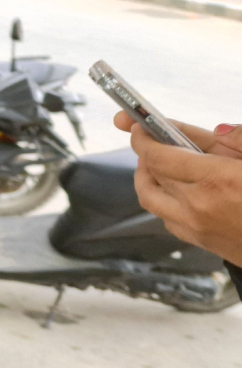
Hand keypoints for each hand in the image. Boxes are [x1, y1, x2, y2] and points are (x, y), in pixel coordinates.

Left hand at [118, 116, 241, 263]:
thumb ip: (240, 141)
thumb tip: (218, 130)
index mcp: (217, 181)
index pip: (159, 155)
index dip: (143, 137)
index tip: (137, 124)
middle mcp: (199, 206)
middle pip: (151, 174)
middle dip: (147, 152)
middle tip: (151, 137)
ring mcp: (197, 228)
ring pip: (151, 199)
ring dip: (148, 177)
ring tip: (159, 162)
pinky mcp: (201, 243)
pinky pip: (166, 218)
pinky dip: (163, 199)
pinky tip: (179, 189)